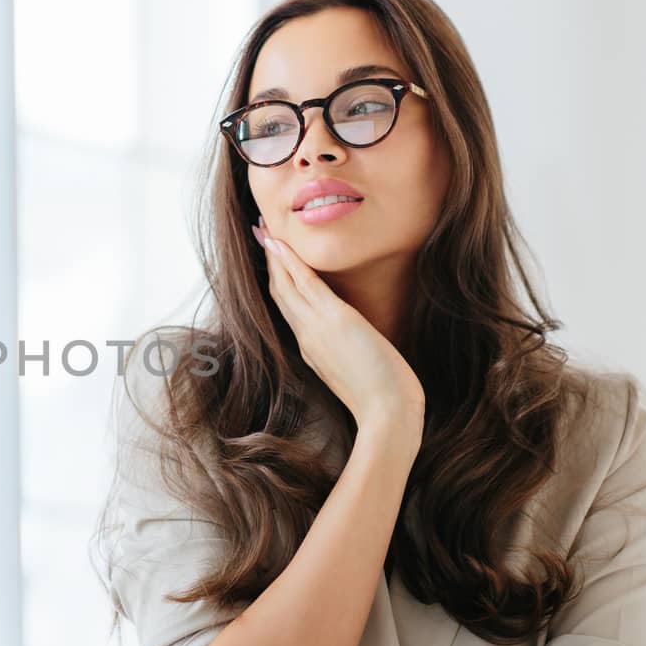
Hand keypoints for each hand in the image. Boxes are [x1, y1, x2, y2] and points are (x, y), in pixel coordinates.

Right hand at [256, 217, 424, 434]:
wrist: (386, 415)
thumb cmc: (382, 401)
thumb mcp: (357, 374)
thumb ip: (349, 356)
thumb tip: (355, 346)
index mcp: (311, 349)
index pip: (289, 308)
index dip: (278, 281)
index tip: (272, 259)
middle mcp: (306, 336)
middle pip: (279, 292)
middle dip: (269, 262)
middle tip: (259, 234)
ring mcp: (316, 328)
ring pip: (286, 284)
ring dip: (275, 254)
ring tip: (264, 229)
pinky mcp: (334, 320)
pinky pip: (305, 284)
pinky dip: (290, 262)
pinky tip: (281, 243)